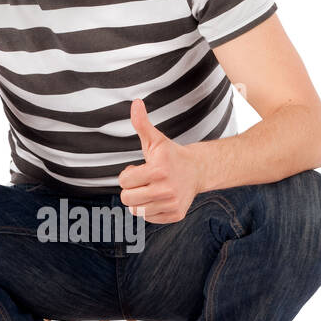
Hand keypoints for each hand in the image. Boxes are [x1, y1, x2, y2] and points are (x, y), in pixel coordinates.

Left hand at [118, 98, 199, 222]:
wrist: (197, 170)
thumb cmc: (170, 155)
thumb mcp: (155, 140)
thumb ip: (142, 123)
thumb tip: (135, 102)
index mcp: (158, 170)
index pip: (124, 181)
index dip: (128, 174)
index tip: (139, 169)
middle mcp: (166, 189)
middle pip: (127, 199)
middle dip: (131, 189)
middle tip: (143, 181)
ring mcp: (172, 203)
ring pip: (137, 210)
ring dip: (140, 200)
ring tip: (150, 189)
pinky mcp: (176, 215)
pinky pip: (148, 218)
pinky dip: (150, 209)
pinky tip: (159, 198)